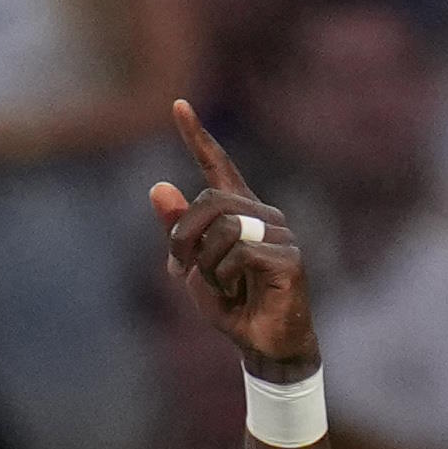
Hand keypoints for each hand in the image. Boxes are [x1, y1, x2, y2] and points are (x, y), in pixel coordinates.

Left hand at [147, 100, 315, 379]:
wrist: (261, 343)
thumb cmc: (231, 303)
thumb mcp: (193, 267)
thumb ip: (177, 231)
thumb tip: (157, 187)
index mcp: (238, 212)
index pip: (218, 166)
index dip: (197, 137)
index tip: (177, 106)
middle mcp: (262, 214)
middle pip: (210, 200)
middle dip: (184, 236)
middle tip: (182, 268)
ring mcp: (280, 233)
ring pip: (223, 228)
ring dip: (207, 265)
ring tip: (223, 286)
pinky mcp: (289, 257)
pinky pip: (240, 254)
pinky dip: (226, 277)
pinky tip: (239, 292)